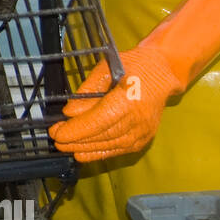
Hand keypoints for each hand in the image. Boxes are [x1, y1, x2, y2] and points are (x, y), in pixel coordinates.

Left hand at [49, 0, 219, 162]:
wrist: (163, 72)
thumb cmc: (134, 66)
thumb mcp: (107, 68)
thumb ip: (87, 90)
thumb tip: (69, 112)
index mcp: (129, 100)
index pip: (98, 121)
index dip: (76, 130)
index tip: (56, 132)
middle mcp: (139, 119)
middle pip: (102, 135)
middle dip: (76, 140)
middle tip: (56, 139)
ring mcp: (144, 131)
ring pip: (109, 145)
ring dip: (84, 148)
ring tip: (65, 146)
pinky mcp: (145, 138)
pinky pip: (119, 150)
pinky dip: (99, 153)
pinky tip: (81, 153)